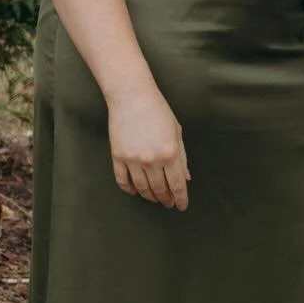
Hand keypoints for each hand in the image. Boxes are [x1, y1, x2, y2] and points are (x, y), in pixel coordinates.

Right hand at [107, 84, 189, 209]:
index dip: (180, 198)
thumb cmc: (158, 111)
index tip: (181, 206)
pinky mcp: (118, 157)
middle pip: (160, 189)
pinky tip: (136, 191)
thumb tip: (186, 178)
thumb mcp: (176, 132)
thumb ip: (182, 157)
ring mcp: (133, 160)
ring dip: (150, 197)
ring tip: (155, 199)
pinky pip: (123, 181)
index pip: (177, 184)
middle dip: (166, 199)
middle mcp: (152, 160)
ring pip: (142, 189)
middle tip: (169, 204)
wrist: (132, 96)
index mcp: (170, 153)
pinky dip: (130, 190)